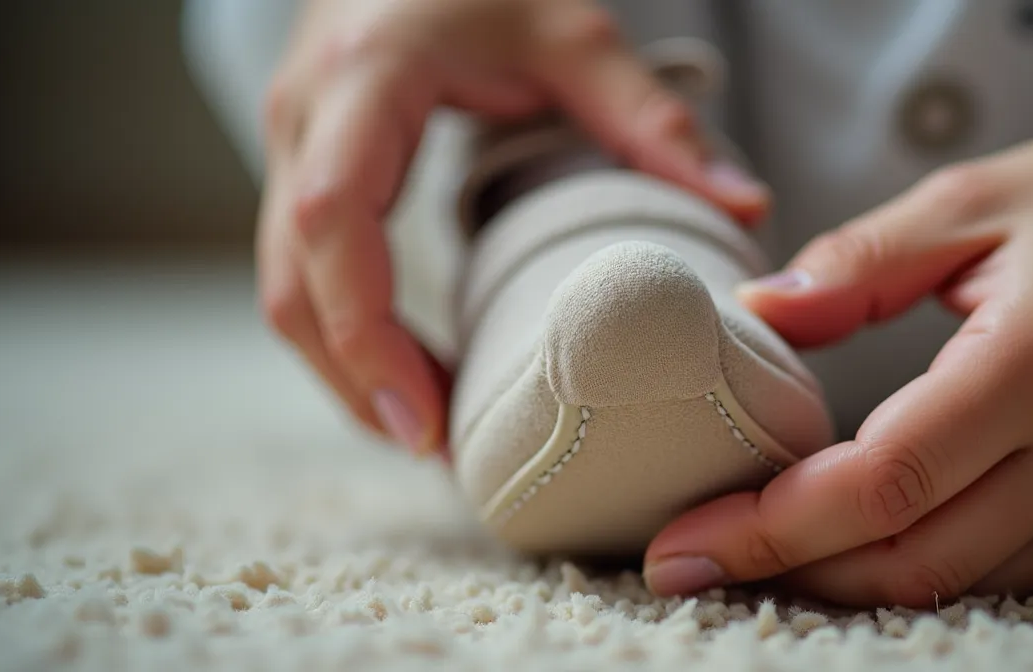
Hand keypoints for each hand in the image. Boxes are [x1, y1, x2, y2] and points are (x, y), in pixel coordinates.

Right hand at [258, 0, 769, 454]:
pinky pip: (301, 274)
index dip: (365, 333)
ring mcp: (289, 143)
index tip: (424, 418)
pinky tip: (409, 371)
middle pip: (292, 282)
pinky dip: (348, 334)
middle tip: (437, 448)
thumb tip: (745, 207)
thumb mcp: (572, 32)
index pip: (332, 222)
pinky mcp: (298, 167)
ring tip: (431, 427)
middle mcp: (305, 118)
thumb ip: (650, 117)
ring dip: (348, 368)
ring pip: (286, 288)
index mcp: (367, 80)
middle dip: (354, 379)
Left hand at [642, 115, 1032, 605]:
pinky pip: (997, 578)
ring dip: (839, 583)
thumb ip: (856, 262)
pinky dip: (910, 573)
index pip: (883, 481)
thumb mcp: (967, 200)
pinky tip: (841, 548)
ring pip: (950, 585)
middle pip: (908, 558)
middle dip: (785, 572)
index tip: (681, 542)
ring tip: (749, 556)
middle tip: (686, 561)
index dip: (771, 527)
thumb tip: (755, 313)